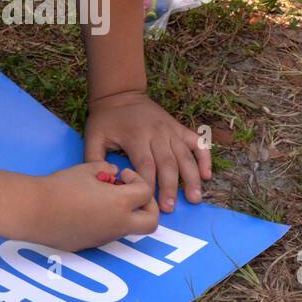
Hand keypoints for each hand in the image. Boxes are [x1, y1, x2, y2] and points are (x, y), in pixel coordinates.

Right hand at [22, 161, 158, 250]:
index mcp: (120, 203)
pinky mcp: (91, 244)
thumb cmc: (60, 186)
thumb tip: (114, 174)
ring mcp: (105, 237)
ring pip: (131, 230)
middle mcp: (117, 224)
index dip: (137, 179)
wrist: (34, 211)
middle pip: (152, 222)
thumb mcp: (87, 169)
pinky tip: (89, 209)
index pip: (146, 193)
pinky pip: (110, 234)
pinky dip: (109, 222)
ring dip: (127, 214)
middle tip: (133, 194)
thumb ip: (106, 169)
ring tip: (105, 199)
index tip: (122, 176)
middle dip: (149, 207)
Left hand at [83, 90, 211, 212]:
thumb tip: (101, 183)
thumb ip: (94, 160)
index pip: (145, 164)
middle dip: (170, 187)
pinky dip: (204, 157)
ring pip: (184, 156)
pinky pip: (197, 142)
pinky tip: (207, 174)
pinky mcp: (179, 128)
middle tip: (170, 208)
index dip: (147, 184)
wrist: (121, 94)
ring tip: (194, 197)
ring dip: (191, 177)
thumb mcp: (93, 136)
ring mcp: (170, 130)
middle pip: (167, 163)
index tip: (148, 203)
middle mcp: (156, 133)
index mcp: (135, 137)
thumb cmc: (106, 120)